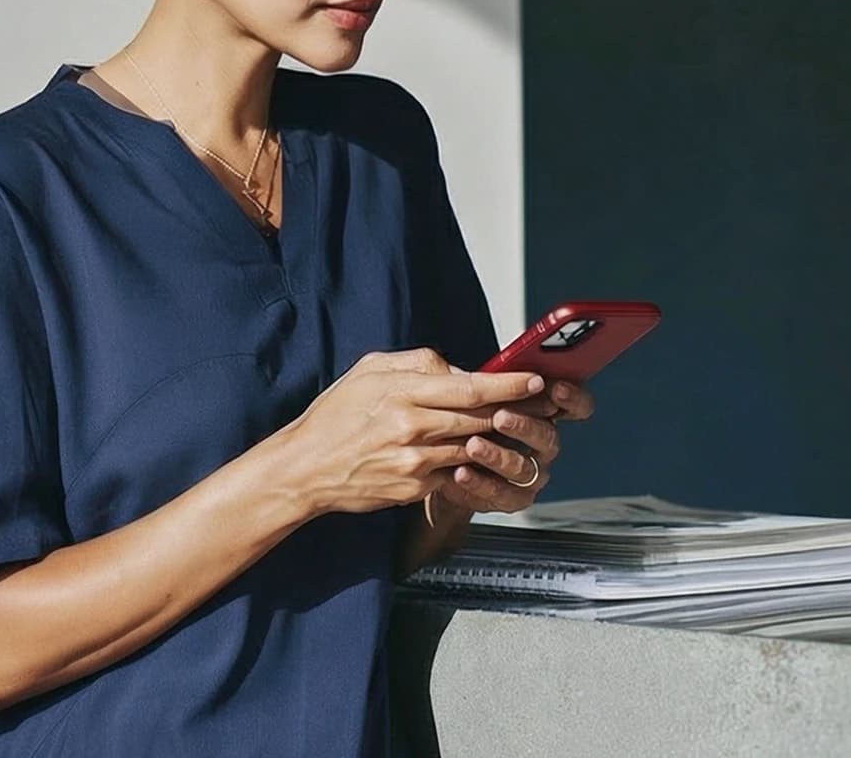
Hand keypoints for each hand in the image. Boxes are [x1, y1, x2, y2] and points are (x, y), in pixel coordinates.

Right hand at [281, 347, 545, 516]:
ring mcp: (416, 461)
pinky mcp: (416, 488)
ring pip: (474, 448)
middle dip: (517, 411)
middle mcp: (413, 426)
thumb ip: (417, 363)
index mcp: (403, 391)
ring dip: (499, 441)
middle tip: (545, 405)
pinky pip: (456, 474)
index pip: (470, 386)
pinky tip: (481, 459)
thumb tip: (459, 369)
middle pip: (481, 418)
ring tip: (520, 432)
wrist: (306, 468)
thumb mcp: (369, 370)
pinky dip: (470, 466)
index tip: (536, 380)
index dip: (509, 385)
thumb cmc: (335, 415)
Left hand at [427, 376, 594, 519]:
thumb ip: (467, 378)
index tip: (556, 388)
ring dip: (497, 455)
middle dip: (525, 425)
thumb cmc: (458, 418)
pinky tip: (461, 472)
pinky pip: (503, 494)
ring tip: (473, 445)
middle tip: (500, 417)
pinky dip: (481, 484)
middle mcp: (540, 442)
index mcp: (538, 409)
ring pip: (524, 467)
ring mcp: (530, 472)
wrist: (438, 463)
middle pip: (548, 436)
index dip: (572, 398)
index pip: (573, 405)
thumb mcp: (461, 391)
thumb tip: (457, 367)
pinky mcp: (511, 497)